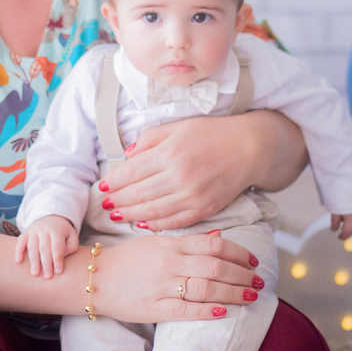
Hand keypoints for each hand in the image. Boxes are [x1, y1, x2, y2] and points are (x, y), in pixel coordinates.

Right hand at [15, 215, 78, 278]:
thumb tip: (62, 257)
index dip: (57, 260)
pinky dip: (18, 251)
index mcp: (57, 230)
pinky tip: (18, 261)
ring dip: (33, 261)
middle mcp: (44, 229)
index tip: (58, 272)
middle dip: (46, 264)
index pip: (57, 247)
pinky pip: (20, 241)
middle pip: (44, 248)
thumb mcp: (72, 236)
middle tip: (47, 277)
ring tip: (35, 274)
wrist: (52, 218)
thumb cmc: (63, 233)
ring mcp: (33, 231)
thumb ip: (71, 247)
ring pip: (32, 247)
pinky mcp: (25, 233)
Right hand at [94, 232, 264, 322]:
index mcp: (171, 244)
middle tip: (259, 280)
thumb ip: (187, 240)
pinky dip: (207, 311)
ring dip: (233, 293)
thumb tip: (217, 237)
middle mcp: (170, 263)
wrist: (95, 278)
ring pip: (206, 288)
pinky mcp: (154, 308)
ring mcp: (162, 286)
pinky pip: (186, 310)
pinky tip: (225, 311)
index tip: (253, 260)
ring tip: (251, 296)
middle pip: (215, 266)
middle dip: (242, 274)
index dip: (238, 252)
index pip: (213, 245)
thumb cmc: (127, 259)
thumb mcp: (156, 241)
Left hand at [100, 111, 293, 230]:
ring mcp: (192, 196)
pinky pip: (174, 222)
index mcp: (171, 152)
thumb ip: (150, 138)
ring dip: (131, 215)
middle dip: (118, 200)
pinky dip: (155, 225)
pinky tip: (142, 223)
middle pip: (139, 194)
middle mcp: (180, 176)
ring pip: (153, 211)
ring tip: (117, 215)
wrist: (249, 148)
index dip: (114, 181)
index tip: (102, 186)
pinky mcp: (204, 209)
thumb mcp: (178, 126)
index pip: (133, 171)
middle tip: (104, 204)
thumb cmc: (212, 133)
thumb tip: (128, 154)